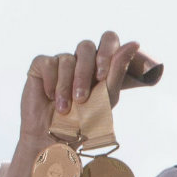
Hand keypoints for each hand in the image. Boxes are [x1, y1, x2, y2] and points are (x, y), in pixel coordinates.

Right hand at [0, 31, 144, 176]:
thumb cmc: (85, 120)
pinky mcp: (42, 66)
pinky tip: (50, 97)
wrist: (57, 138)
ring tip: (65, 108)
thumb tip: (134, 43)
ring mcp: (61, 62)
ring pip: (66, 58)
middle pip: (86, 47)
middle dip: (84, 74)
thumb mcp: (107, 96)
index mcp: (101, 64)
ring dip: (66, 86)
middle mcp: (81, 60)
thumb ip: (118, 70)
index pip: (108, 39)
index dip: (106, 52)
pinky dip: (51, 82)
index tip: (102, 77)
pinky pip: (48, 63)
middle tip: (82, 99)